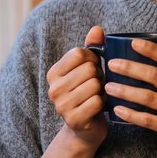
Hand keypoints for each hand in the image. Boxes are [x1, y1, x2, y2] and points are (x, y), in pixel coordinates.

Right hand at [46, 26, 107, 147]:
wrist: (86, 129)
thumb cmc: (88, 93)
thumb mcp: (87, 69)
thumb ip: (92, 47)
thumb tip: (97, 28)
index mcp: (53, 73)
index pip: (79, 53)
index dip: (93, 58)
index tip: (95, 68)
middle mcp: (53, 89)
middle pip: (88, 69)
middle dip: (99, 76)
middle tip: (97, 85)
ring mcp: (61, 106)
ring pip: (94, 85)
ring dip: (102, 90)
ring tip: (97, 95)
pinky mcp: (73, 120)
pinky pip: (97, 101)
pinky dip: (103, 103)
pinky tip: (99, 108)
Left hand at [105, 38, 156, 157]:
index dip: (152, 49)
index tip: (133, 42)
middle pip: (155, 76)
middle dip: (131, 68)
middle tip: (111, 64)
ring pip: (148, 97)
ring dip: (126, 91)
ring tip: (109, 87)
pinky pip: (148, 120)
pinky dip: (131, 115)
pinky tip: (117, 110)